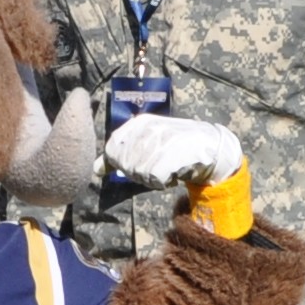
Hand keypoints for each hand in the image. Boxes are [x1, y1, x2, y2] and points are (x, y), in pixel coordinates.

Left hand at [100, 113, 244, 190]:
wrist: (210, 147)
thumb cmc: (174, 147)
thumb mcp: (145, 144)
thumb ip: (120, 155)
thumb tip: (94, 169)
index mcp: (139, 123)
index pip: (112, 148)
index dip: (122, 163)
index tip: (141, 163)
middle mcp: (148, 128)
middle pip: (125, 164)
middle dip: (138, 172)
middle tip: (157, 166)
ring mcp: (160, 140)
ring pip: (139, 172)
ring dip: (153, 178)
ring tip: (167, 167)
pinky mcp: (172, 154)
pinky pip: (154, 178)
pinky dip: (164, 182)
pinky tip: (174, 174)